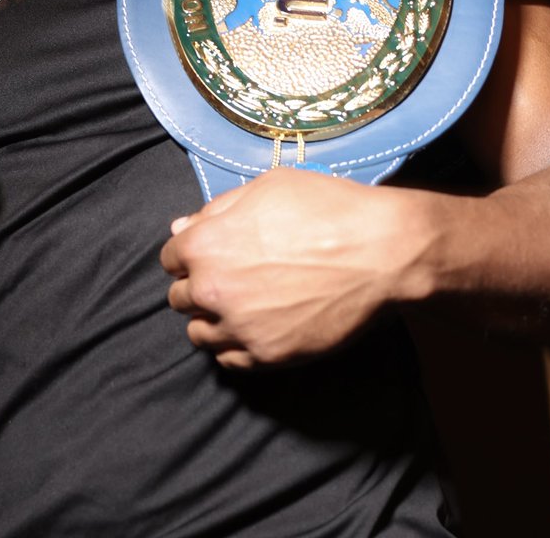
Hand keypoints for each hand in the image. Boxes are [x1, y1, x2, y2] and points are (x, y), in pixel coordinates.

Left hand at [159, 168, 437, 368]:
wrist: (379, 252)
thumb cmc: (324, 208)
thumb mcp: (265, 188)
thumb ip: (216, 210)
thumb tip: (181, 228)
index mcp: (205, 244)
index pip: (170, 258)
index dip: (190, 252)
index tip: (211, 252)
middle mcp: (212, 289)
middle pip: (180, 297)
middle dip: (199, 284)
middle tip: (229, 277)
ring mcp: (239, 328)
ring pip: (199, 333)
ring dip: (212, 318)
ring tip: (240, 306)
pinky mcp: (267, 357)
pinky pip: (229, 361)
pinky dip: (233, 346)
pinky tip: (253, 328)